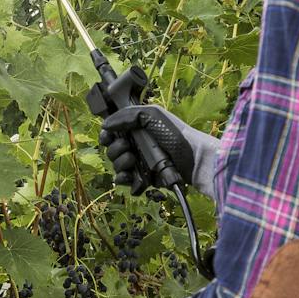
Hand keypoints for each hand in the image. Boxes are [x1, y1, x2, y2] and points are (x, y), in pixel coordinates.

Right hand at [99, 104, 219, 196]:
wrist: (193, 158)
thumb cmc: (175, 133)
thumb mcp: (152, 115)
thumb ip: (127, 116)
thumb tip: (105, 124)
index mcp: (136, 129)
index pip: (112, 133)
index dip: (107, 135)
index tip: (108, 136)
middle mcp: (136, 146)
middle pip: (112, 150)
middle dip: (115, 149)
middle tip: (128, 147)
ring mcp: (140, 163)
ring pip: (117, 166)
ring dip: (121, 163)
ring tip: (133, 160)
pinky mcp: (144, 179)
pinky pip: (126, 182)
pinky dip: (125, 179)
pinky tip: (131, 176)